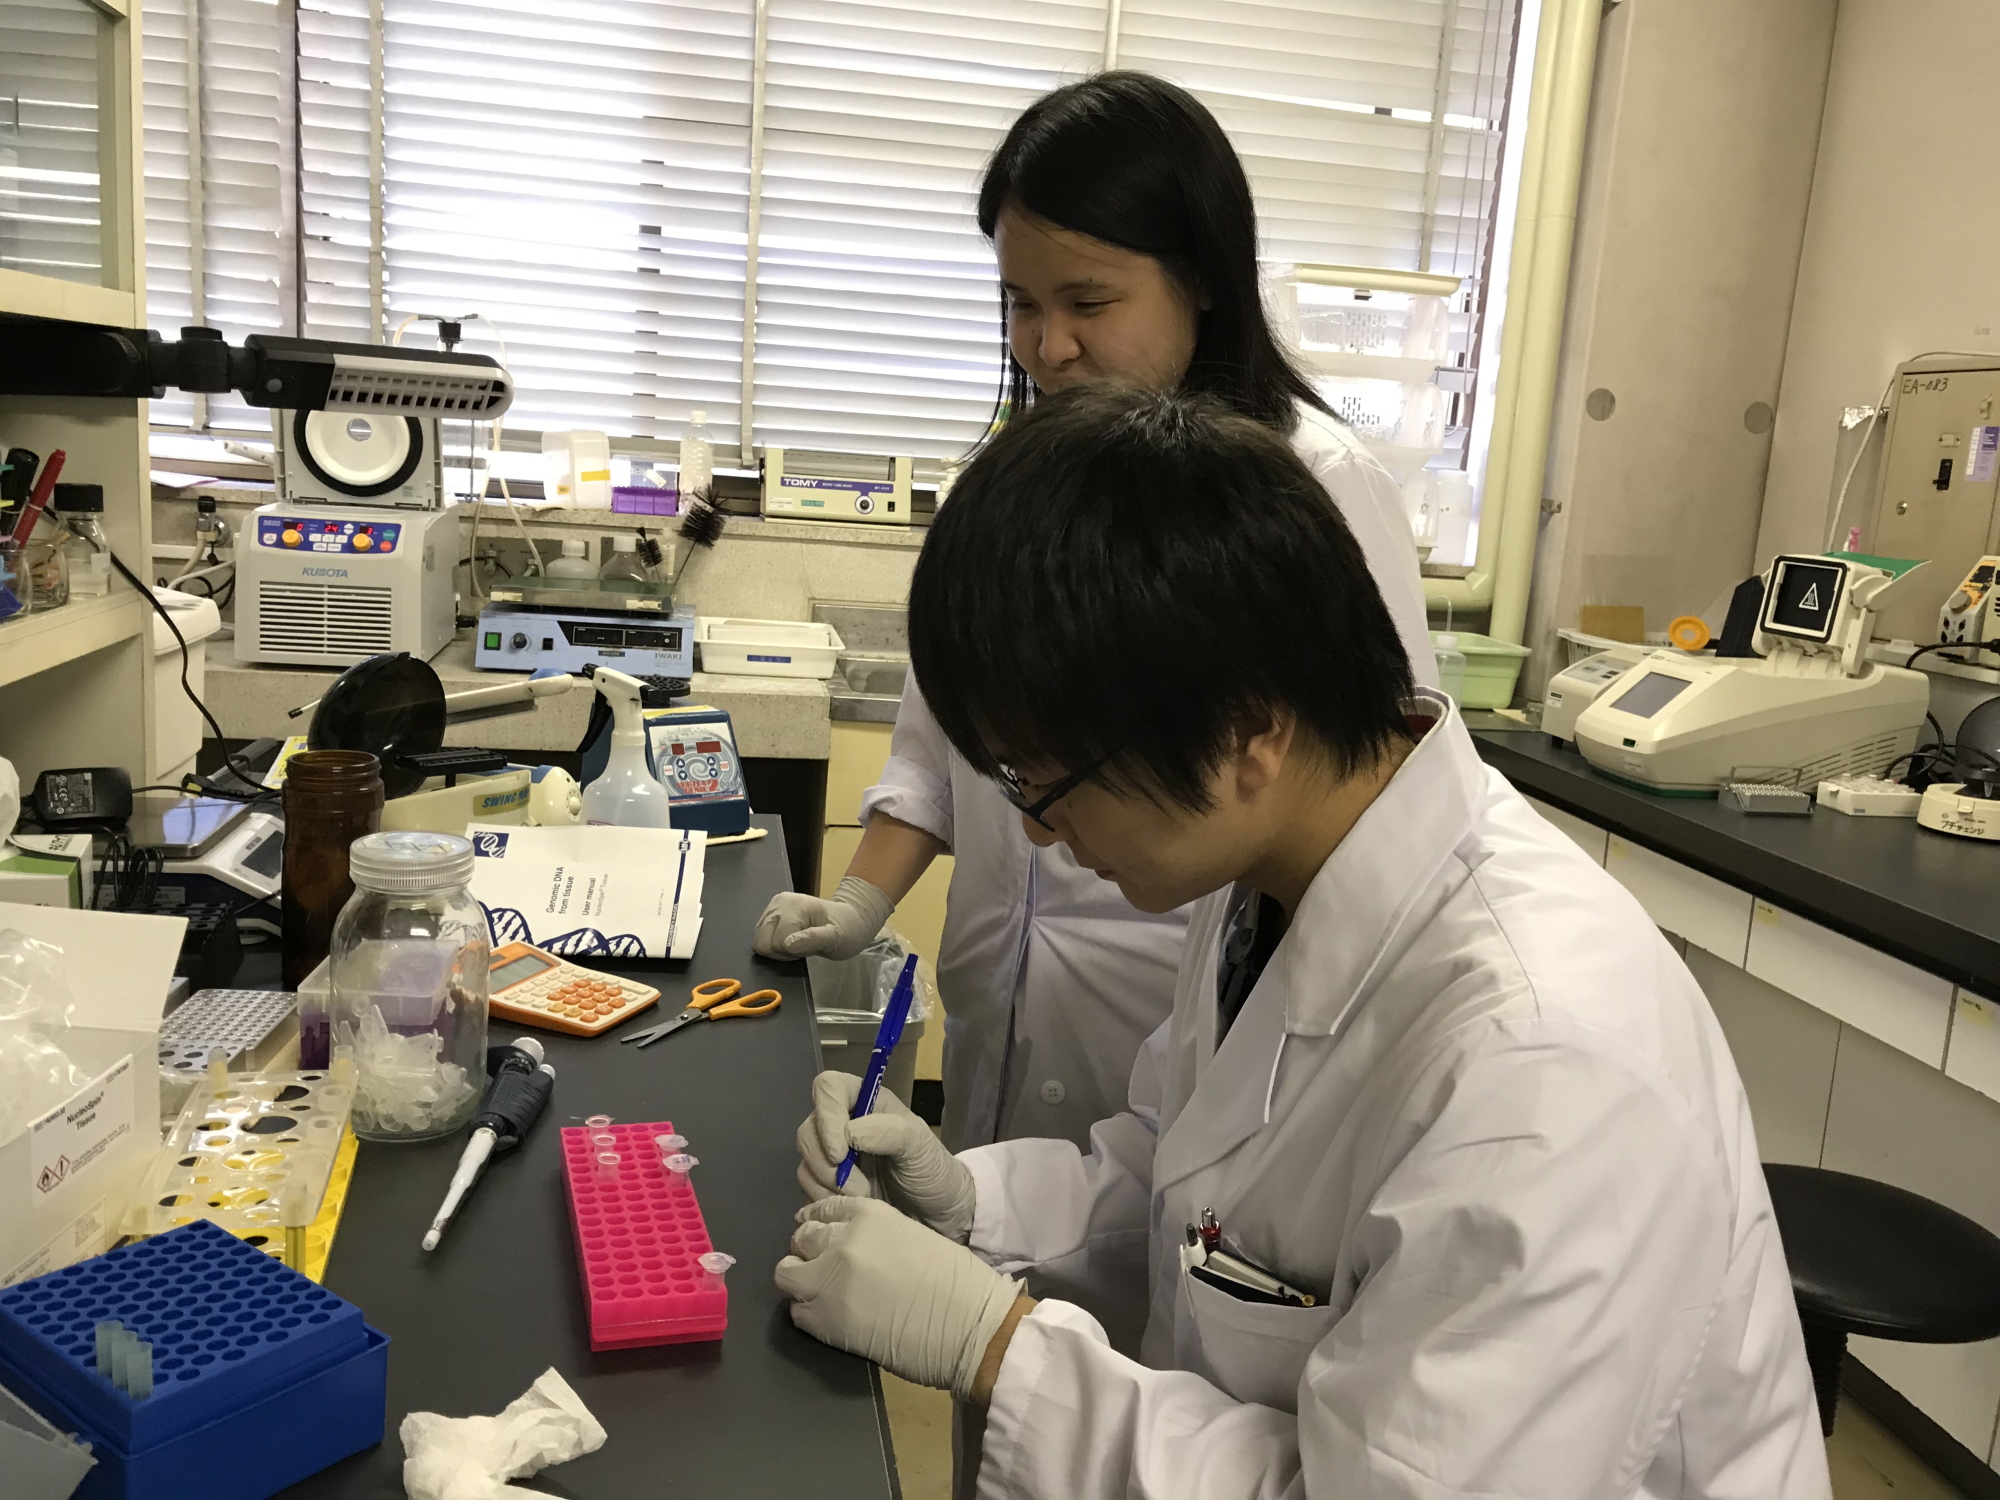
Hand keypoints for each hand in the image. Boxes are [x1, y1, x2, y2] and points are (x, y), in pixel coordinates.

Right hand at [752, 876, 893, 959]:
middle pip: (762, 941)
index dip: (790, 953)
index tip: (808, 949)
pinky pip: (760, 936)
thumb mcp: (837, 938)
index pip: (776, 942)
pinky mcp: (769, 913)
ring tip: (798, 944)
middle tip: (802, 948)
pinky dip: (774, 944)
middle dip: (781, 951)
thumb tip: (787, 944)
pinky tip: (791, 940)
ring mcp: (772, 906)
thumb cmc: (846, 930)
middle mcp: (779, 903)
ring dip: (777, 948)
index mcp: (795, 906)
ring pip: (759, 940)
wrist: (848, 919)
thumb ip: (813, 940)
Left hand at [776, 1197, 1022, 1399]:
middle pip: (801, 1238)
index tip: (819, 1235)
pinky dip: (807, 1313)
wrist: (968, 1325)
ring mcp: (828, 1280)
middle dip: (809, 1251)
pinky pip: (796, 1311)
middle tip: (825, 1269)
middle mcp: (841, 1240)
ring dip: (800, 1281)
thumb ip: (874, 1236)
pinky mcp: (823, 1320)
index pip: (823, 1209)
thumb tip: (848, 1248)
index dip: (818, 1223)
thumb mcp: (910, 1235)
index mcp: (868, 1214)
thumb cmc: (955, 1281)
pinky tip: (829, 1318)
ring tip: (821, 1295)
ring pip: (787, 1273)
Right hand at [796, 1070, 976, 1240]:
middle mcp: (844, 1123)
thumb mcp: (921, 1146)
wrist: (936, 1216)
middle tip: (857, 1187)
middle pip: (809, 1128)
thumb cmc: (932, 1174)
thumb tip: (849, 1133)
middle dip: (827, 1162)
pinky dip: (823, 1199)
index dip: (826, 1115)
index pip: (828, 1087)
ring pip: (805, 1160)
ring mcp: (832, 1154)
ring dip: (827, 1184)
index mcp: (867, 1102)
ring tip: (861, 1197)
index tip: (840, 1153)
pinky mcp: (827, 1183)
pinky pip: (807, 1186)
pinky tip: (849, 1206)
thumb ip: (889, 1131)